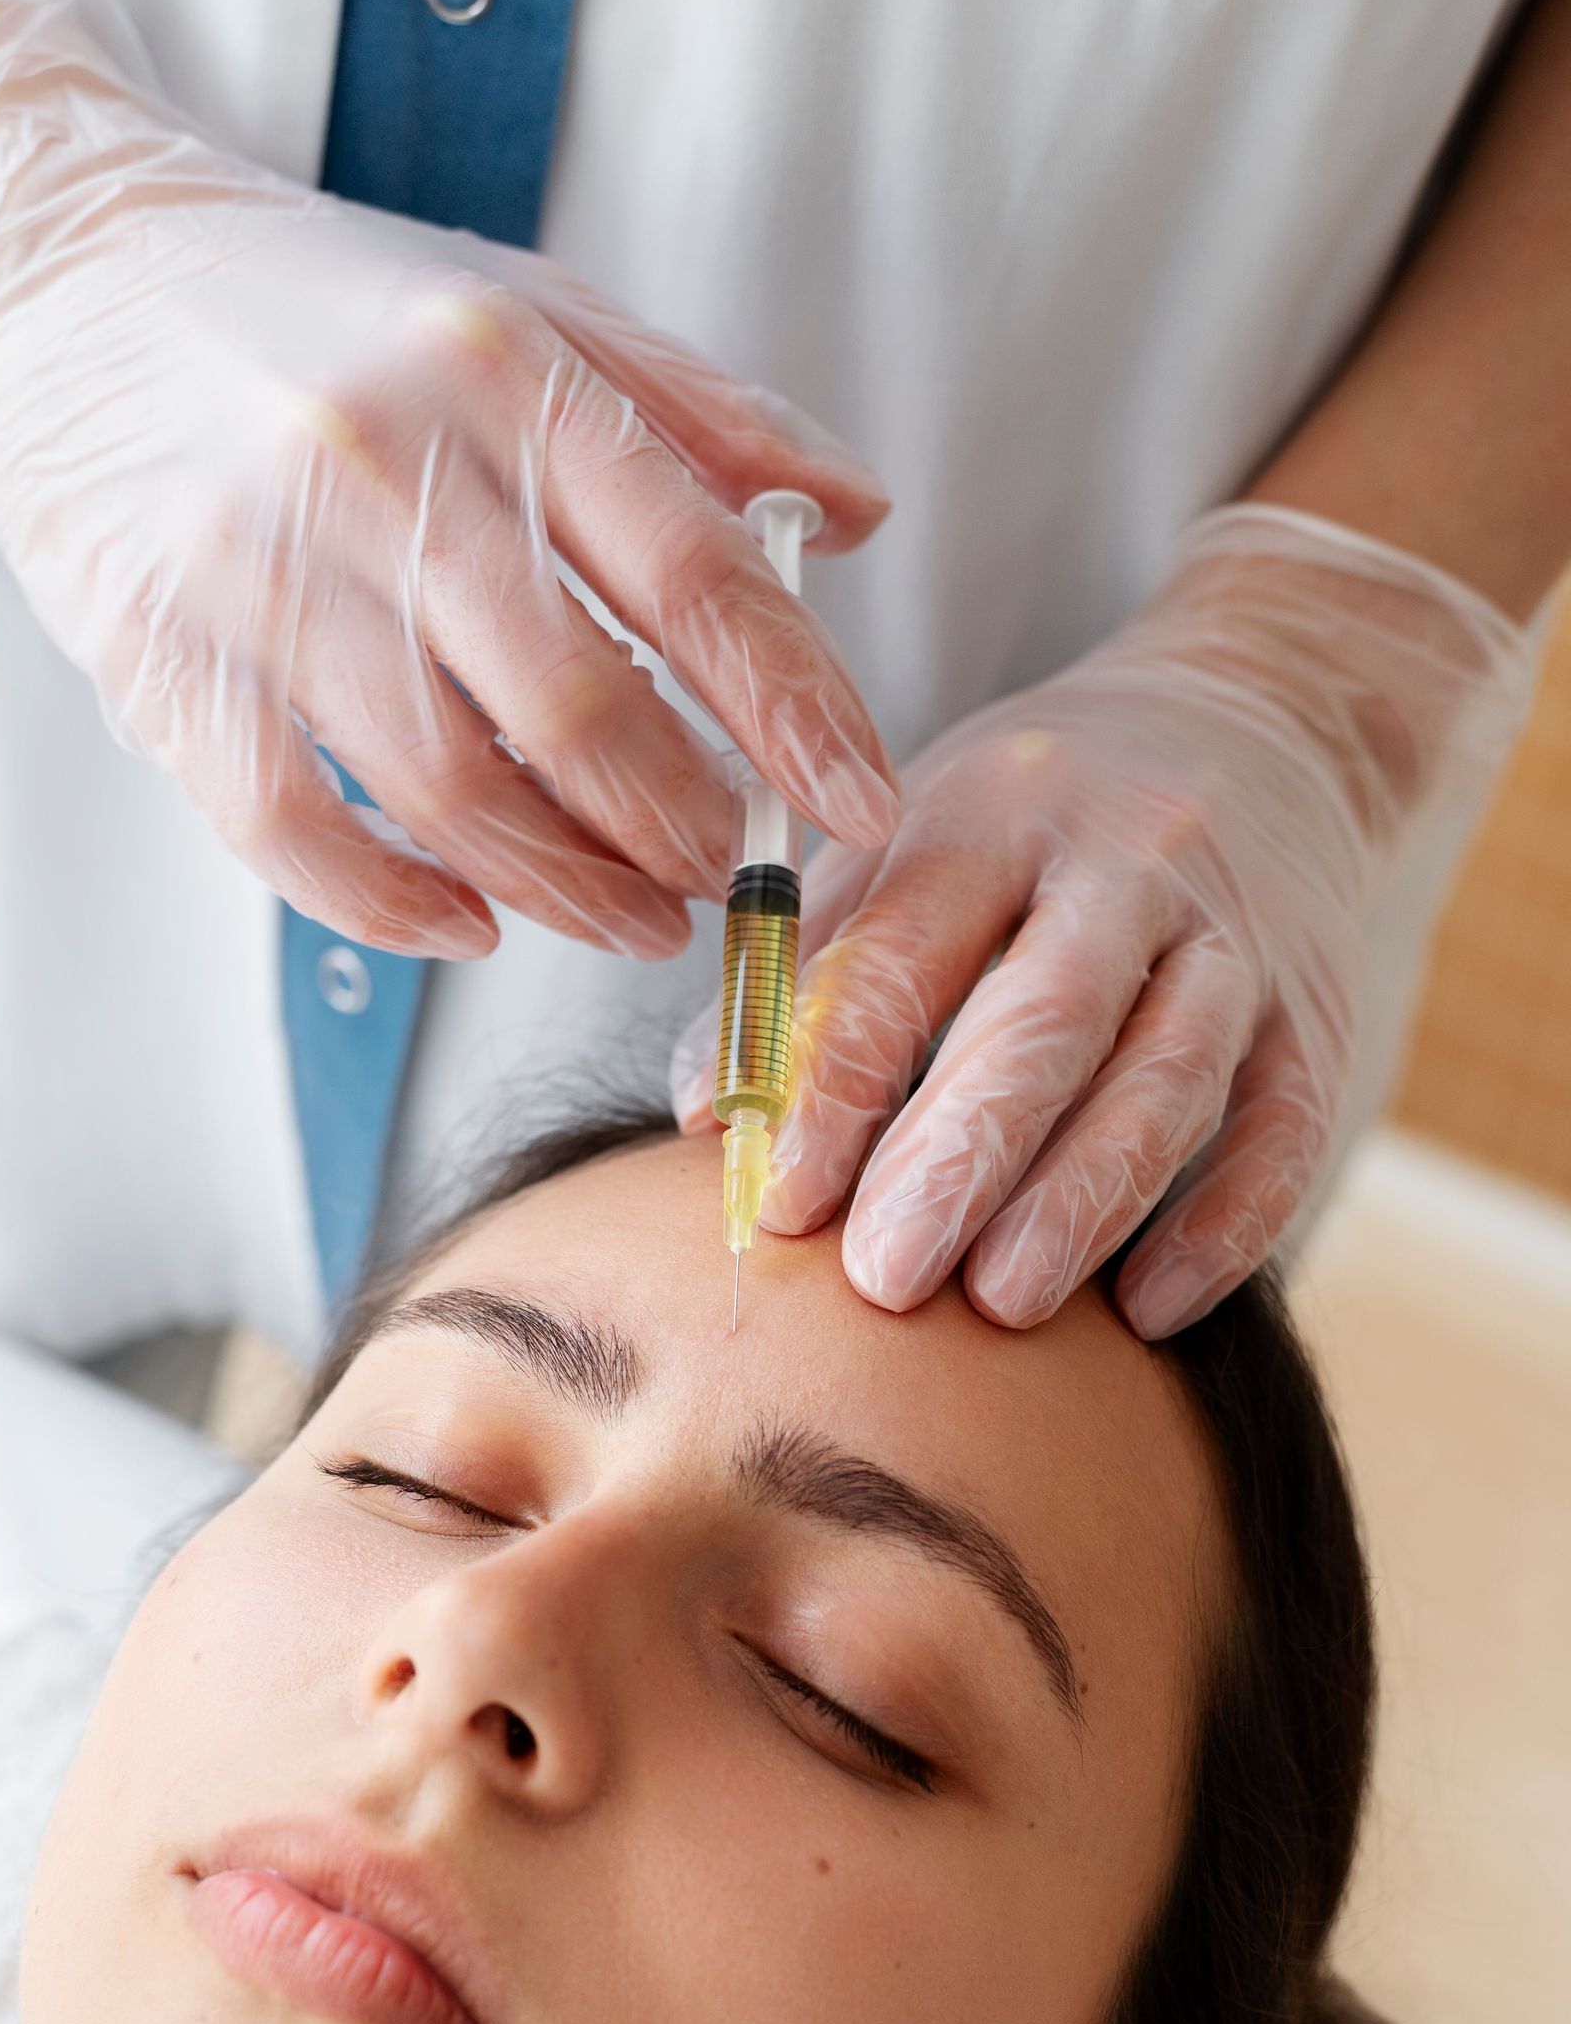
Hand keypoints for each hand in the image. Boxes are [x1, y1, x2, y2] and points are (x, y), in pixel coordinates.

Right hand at [0, 0, 896, 960]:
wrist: (59, 272)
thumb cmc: (312, 309)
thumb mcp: (525, 310)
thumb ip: (697, 415)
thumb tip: (852, 516)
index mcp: (501, 370)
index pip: (693, 569)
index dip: (793, 708)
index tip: (856, 800)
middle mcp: (383, 461)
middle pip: (577, 706)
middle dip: (679, 825)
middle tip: (724, 873)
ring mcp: (258, 563)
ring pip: (446, 783)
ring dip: (563, 885)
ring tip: (630, 918)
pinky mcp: (156, 650)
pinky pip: (290, 823)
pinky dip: (392, 900)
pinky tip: (467, 922)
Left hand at [677, 506, 1531, 1332]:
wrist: (1260, 717)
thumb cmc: (1030, 823)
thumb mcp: (906, 842)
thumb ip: (804, 970)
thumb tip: (705, 1117)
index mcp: (989, 815)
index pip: (903, 954)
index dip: (835, 1085)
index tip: (781, 1202)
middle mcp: (1124, 862)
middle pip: (1043, 1017)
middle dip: (960, 1156)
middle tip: (886, 1279)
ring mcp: (1235, 935)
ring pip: (1169, 1073)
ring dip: (1085, 1197)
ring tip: (1003, 1303)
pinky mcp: (1319, 1007)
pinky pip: (1288, 1125)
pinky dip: (1226, 1222)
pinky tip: (1150, 1307)